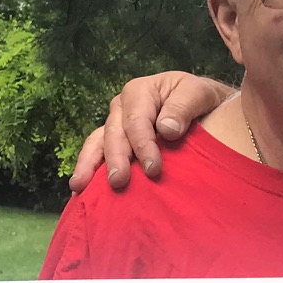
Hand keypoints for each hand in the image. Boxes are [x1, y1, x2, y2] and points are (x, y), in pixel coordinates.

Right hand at [67, 72, 234, 190]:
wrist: (202, 106)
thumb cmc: (200, 99)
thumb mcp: (199, 94)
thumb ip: (184, 107)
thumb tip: (166, 129)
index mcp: (140, 92)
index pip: (137, 121)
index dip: (143, 145)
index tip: (153, 169)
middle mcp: (121, 108)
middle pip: (114, 134)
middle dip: (115, 159)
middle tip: (118, 182)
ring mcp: (115, 125)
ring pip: (98, 143)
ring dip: (89, 165)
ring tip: (80, 187)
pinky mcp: (115, 142)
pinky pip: (97, 154)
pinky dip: (88, 170)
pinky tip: (79, 191)